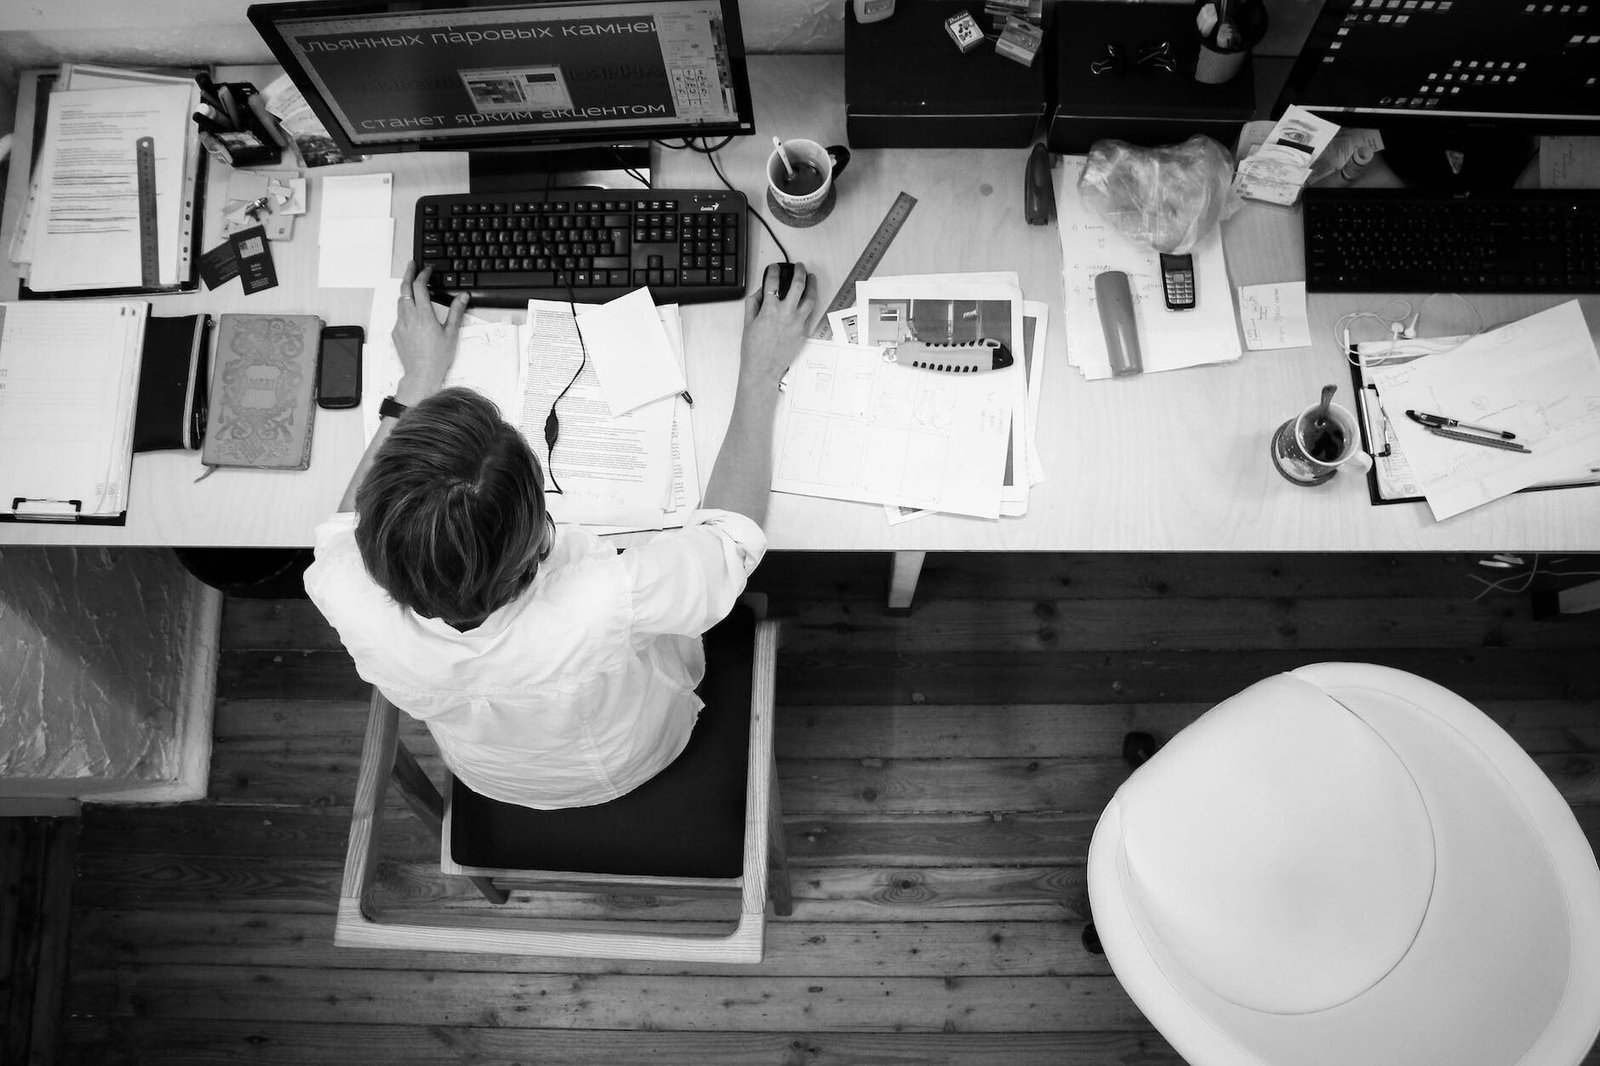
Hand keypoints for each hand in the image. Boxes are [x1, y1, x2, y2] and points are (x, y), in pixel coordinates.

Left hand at [392, 262, 468, 403]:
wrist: (421, 374)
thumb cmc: (437, 357)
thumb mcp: (451, 333)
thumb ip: (456, 311)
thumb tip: (463, 296)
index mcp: (423, 315)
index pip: (419, 286)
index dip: (423, 274)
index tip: (427, 269)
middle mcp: (409, 316)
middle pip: (404, 288)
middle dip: (408, 274)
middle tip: (412, 265)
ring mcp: (400, 324)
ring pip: (400, 301)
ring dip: (406, 291)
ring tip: (413, 287)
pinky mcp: (396, 333)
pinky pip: (399, 315)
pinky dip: (405, 309)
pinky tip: (413, 314)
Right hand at [739, 261, 817, 390]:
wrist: (763, 369)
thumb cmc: (754, 349)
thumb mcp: (748, 322)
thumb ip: (754, 303)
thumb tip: (761, 291)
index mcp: (770, 309)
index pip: (773, 282)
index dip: (774, 271)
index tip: (774, 268)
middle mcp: (786, 314)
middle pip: (798, 285)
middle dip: (799, 271)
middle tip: (799, 266)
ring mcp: (798, 323)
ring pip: (810, 298)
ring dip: (812, 285)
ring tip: (811, 278)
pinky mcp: (804, 332)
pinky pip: (810, 314)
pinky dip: (810, 304)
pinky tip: (809, 299)